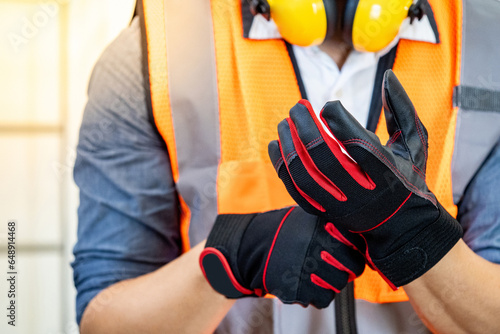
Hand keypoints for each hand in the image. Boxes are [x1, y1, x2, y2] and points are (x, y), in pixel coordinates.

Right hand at [199, 206, 364, 307]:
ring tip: (312, 272)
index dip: (354, 253)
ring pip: (337, 286)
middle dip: (344, 270)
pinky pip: (322, 300)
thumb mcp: (308, 218)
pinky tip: (304, 281)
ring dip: (329, 283)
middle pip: (352, 269)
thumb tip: (360, 238)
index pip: (358, 248)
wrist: (252, 248)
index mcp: (325, 228)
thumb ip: (333, 226)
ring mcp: (310, 271)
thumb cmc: (282, 231)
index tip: (347, 253)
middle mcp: (320, 248)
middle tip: (330, 265)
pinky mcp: (299, 291)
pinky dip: (315, 294)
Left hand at [268, 70, 461, 287]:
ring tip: (283, 123)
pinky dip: (282, 167)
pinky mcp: (325, 212)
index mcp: (387, 172)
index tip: (327, 105)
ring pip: (305, 175)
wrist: (402, 227)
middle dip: (306, 127)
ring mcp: (340, 205)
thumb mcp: (414, 143)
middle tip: (298, 106)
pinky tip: (275, 145)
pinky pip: (295, 190)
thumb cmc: (408, 177)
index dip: (338, 120)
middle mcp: (362, 192)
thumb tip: (388, 75)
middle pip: (324, 158)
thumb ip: (401, 109)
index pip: (357, 143)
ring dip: (289, 146)